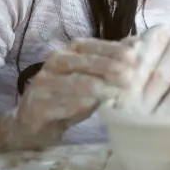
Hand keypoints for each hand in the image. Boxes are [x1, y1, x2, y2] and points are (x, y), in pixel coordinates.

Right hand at [0, 37, 137, 153]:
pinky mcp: (37, 105)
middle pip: (84, 62)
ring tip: (117, 92)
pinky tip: (92, 107)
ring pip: (73, 83)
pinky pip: (59, 104)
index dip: (114, 51)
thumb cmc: (69, 98)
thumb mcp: (92, 79)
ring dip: (97, 87)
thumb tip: (137, 46)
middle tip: (129, 76)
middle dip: (108, 67)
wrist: (32, 123)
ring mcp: (44, 83)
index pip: (94, 46)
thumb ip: (111, 64)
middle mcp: (55, 62)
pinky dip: (77, 105)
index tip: (135, 58)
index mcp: (71, 51)